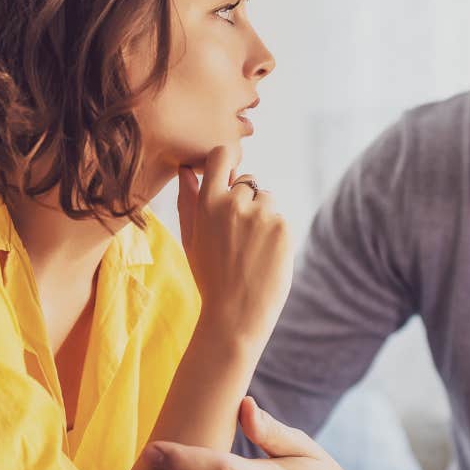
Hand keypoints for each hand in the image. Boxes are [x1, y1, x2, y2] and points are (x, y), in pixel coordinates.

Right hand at [176, 145, 290, 342]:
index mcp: (208, 202)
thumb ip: (188, 200)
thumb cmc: (210, 277)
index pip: (221, 156)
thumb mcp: (191, 238)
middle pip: (248, 182)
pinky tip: (264, 257)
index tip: (227, 176)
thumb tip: (185, 170)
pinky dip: (276, 235)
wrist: (235, 314)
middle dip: (246, 201)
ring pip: (267, 200)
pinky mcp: (283, 228)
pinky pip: (281, 219)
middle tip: (238, 236)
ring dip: (263, 216)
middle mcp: (235, 203)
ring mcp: (262, 215)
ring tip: (251, 249)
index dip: (226, 163)